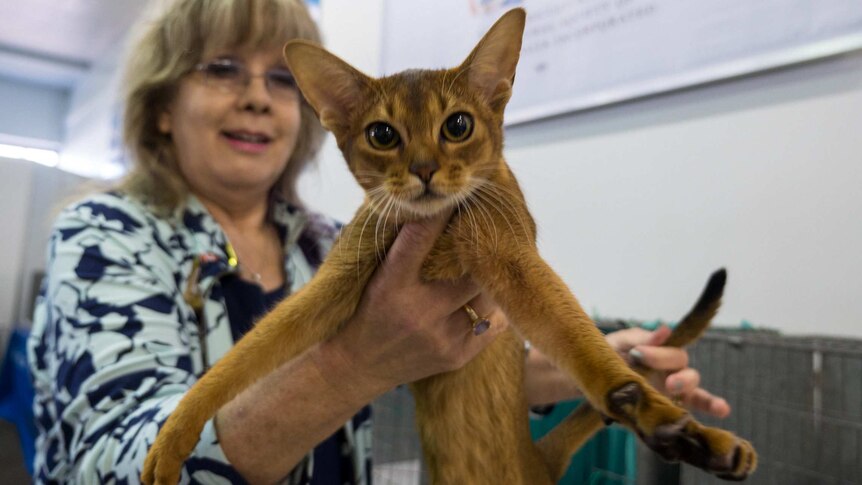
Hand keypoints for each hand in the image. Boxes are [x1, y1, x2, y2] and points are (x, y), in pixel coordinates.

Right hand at [330, 211, 507, 391]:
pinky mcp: (456, 356)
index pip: (417, 241)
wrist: (360, 365)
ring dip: (488, 283)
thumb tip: (438, 209)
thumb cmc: (371, 310)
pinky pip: (494, 324)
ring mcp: (441, 337)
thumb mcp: (378, 276)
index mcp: (391, 284)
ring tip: (489, 271)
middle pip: (469, 272)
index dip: (437, 217)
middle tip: (487, 240)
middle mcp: (418, 311)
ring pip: (486, 297)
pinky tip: (487, 301)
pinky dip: (493, 310)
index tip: (454, 198)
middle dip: (479, 255)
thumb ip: (405, 247)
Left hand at [606, 325, 730, 417]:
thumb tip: (665, 330)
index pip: (671, 350)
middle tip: (664, 380)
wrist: (585, 381)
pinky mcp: (667, 407)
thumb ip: (638, 339)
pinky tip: (723, 409)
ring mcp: (669, 390)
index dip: (660, 352)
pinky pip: (692, 407)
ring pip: (691, 386)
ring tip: (674, 388)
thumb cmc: (604, 358)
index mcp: (657, 352)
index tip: (638, 354)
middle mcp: (667, 370)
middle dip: (673, 370)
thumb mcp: (615, 344)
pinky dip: (710, 406)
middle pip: (682, 366)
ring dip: (687, 386)